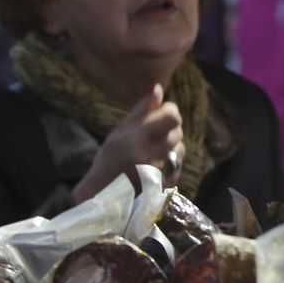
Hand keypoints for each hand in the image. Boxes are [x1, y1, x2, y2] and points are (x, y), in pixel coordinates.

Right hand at [72, 84, 185, 204]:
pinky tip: (156, 164)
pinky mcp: (163, 185)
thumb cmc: (111, 157)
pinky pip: (179, 164)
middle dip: (169, 129)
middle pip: (178, 131)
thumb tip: (158, 88)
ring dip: (172, 146)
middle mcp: (146, 155)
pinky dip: (172, 161)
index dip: (170, 111)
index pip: (172, 116)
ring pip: (181, 148)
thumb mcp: (120, 131)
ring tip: (153, 150)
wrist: (102, 194)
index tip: (161, 113)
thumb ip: (142, 110)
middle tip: (154, 133)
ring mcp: (156, 172)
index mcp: (134, 137)